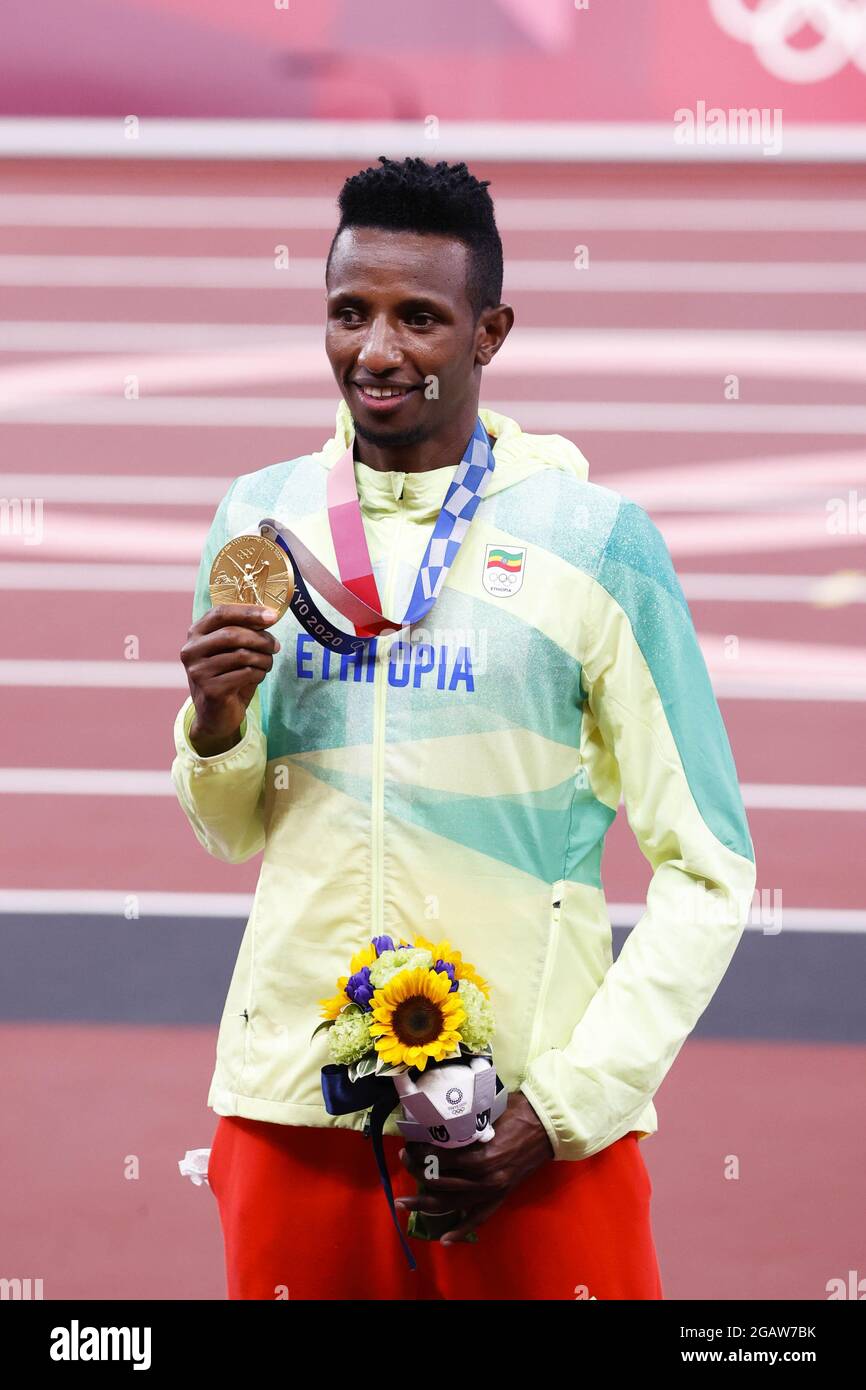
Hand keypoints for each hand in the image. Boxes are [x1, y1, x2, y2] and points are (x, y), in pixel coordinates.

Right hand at [180, 603, 280, 753]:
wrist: (217, 715)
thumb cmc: (228, 676)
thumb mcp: (233, 650)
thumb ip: (244, 632)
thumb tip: (269, 616)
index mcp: (196, 633)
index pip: (221, 613)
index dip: (249, 612)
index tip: (273, 616)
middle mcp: (191, 650)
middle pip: (232, 634)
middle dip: (260, 639)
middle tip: (275, 646)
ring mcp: (198, 671)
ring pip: (242, 655)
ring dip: (263, 658)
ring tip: (266, 663)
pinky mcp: (210, 689)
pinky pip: (245, 673)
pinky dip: (259, 673)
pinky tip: (258, 676)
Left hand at [394, 1091, 553, 1242]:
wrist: (547, 1124)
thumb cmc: (516, 1111)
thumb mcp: (485, 1112)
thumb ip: (461, 1124)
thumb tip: (433, 1123)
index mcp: (479, 1155)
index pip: (438, 1159)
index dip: (419, 1152)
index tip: (409, 1143)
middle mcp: (483, 1178)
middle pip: (439, 1182)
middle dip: (416, 1171)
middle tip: (404, 1158)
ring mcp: (492, 1190)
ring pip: (452, 1204)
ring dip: (425, 1204)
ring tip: (403, 1202)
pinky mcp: (501, 1196)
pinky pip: (479, 1218)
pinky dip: (461, 1230)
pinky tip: (444, 1239)